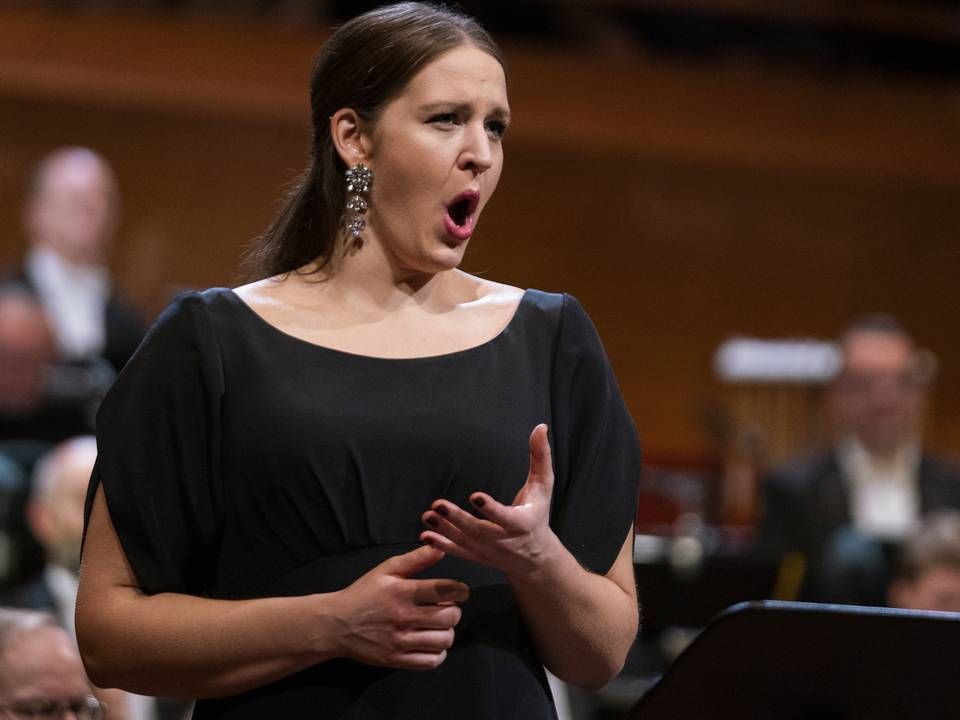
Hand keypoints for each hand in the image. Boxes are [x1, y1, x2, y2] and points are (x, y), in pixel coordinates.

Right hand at [329, 545, 468, 669]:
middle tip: (448, 608)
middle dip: (455, 611)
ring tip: (439, 626)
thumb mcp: (386, 569)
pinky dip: (439, 653)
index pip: (445, 590)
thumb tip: (440, 547)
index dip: (460, 590)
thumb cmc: (364, 593)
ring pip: (443, 641)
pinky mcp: (396, 660)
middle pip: (448, 617)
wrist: (336, 624)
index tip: (460, 591)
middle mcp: (403, 617)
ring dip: (447, 632)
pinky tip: (432, 643)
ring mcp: (399, 641)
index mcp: (402, 592)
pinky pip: (430, 661)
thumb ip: (416, 559)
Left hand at [420, 424, 557, 579]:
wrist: (534, 556)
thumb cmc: (538, 513)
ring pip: (465, 541)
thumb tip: (540, 427)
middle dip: (458, 518)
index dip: (491, 509)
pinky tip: (426, 534)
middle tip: (438, 504)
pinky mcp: (478, 556)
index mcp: (522, 523)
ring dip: (445, 528)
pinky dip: (442, 545)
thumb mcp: (543, 485)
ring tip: (428, 514)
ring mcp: (489, 551)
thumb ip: (540, 456)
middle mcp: (505, 540)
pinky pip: (458, 551)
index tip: (474, 496)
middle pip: (479, 531)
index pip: (506, 517)